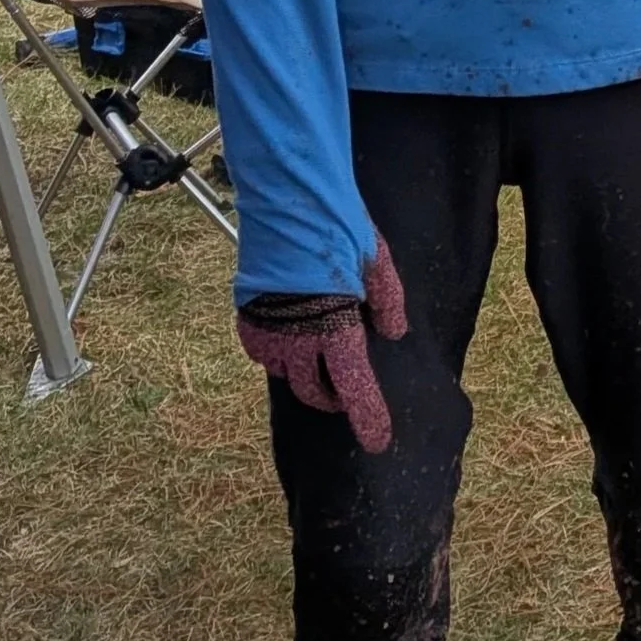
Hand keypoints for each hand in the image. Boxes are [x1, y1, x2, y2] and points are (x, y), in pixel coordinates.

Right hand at [237, 230, 407, 452]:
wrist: (286, 199)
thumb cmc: (338, 226)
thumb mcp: (377, 261)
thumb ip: (387, 302)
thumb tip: (393, 332)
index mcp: (338, 327)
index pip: (355, 387)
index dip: (368, 417)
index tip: (378, 441)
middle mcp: (298, 339)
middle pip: (316, 392)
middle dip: (335, 397)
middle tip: (350, 386)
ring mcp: (268, 331)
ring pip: (288, 374)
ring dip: (307, 372)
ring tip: (320, 348)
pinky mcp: (247, 318)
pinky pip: (264, 352)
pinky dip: (280, 352)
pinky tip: (292, 332)